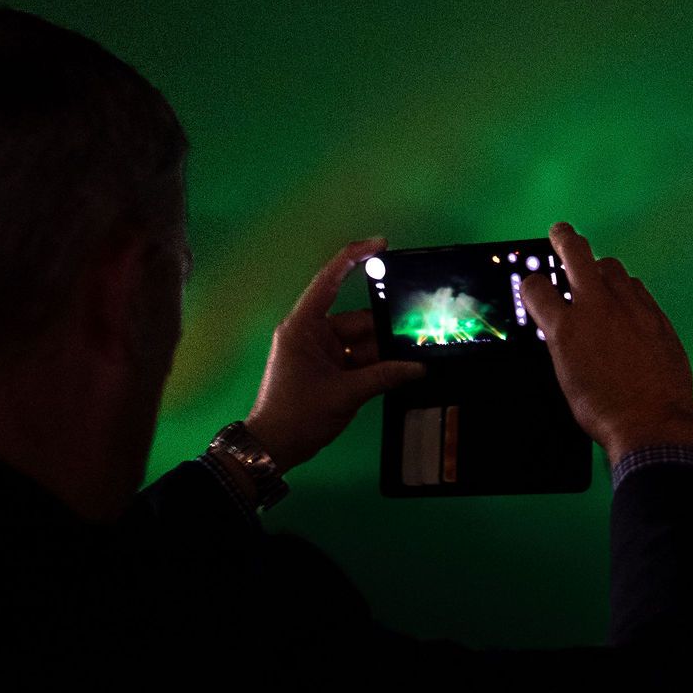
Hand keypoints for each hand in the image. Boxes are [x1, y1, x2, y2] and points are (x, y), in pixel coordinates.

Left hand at [245, 237, 426, 473]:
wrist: (274, 448)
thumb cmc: (297, 415)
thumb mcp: (345, 394)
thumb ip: (384, 376)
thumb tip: (418, 368)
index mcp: (303, 326)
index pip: (329, 280)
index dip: (354, 258)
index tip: (381, 245)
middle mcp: (311, 333)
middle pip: (357, 320)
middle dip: (385, 329)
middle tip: (418, 329)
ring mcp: (319, 351)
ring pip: (361, 341)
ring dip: (384, 352)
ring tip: (415, 356)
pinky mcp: (327, 369)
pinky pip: (357, 358)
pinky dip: (376, 364)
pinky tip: (401, 369)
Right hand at [518, 221, 692, 458]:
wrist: (651, 424)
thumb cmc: (603, 410)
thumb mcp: (566, 376)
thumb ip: (562, 342)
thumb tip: (560, 328)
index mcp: (566, 326)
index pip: (536, 287)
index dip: (531, 284)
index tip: (533, 284)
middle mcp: (598, 307)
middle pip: (577, 254)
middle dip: (564, 239)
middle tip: (560, 232)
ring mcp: (632, 308)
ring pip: (613, 267)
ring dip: (601, 269)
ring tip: (598, 278)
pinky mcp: (657, 317)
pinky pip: (639, 290)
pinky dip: (628, 291)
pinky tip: (627, 303)